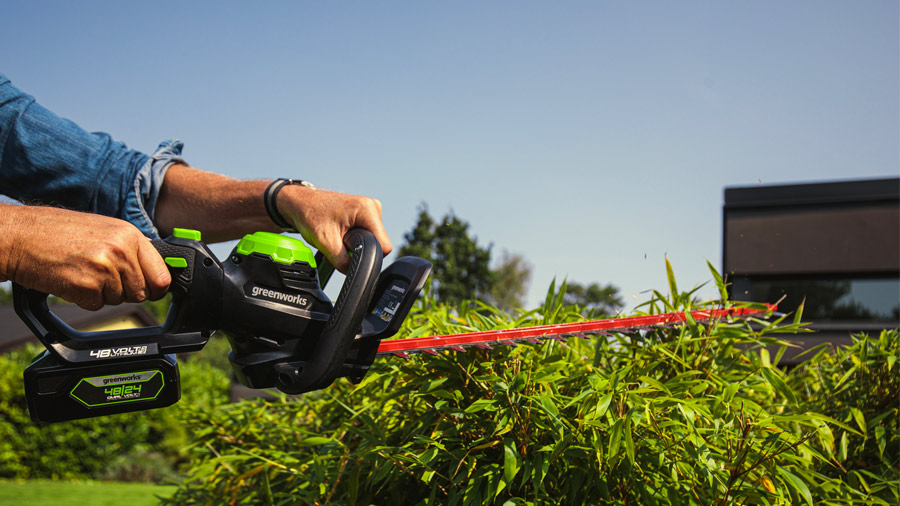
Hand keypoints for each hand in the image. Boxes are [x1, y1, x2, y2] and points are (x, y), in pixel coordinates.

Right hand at [0, 205, 170, 309]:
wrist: (20, 236)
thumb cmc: (58, 232)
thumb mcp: (105, 230)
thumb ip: (131, 249)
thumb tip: (157, 271)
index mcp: (130, 235)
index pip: (162, 275)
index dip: (156, 288)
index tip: (151, 290)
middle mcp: (121, 250)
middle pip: (141, 293)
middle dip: (124, 291)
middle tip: (102, 276)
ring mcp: (104, 269)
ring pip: (119, 300)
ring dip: (102, 293)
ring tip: (83, 271)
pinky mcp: (85, 286)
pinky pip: (97, 305)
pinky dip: (84, 299)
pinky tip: (72, 279)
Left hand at [276, 186, 392, 272]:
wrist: (299, 204)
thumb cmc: (310, 215)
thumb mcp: (326, 243)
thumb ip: (343, 262)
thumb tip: (353, 274)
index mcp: (368, 210)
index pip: (384, 245)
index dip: (370, 257)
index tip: (351, 255)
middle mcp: (373, 208)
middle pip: (378, 244)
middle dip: (359, 251)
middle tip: (338, 244)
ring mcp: (369, 211)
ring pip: (371, 241)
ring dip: (354, 246)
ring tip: (337, 239)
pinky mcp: (364, 215)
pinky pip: (366, 235)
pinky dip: (353, 240)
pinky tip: (339, 236)